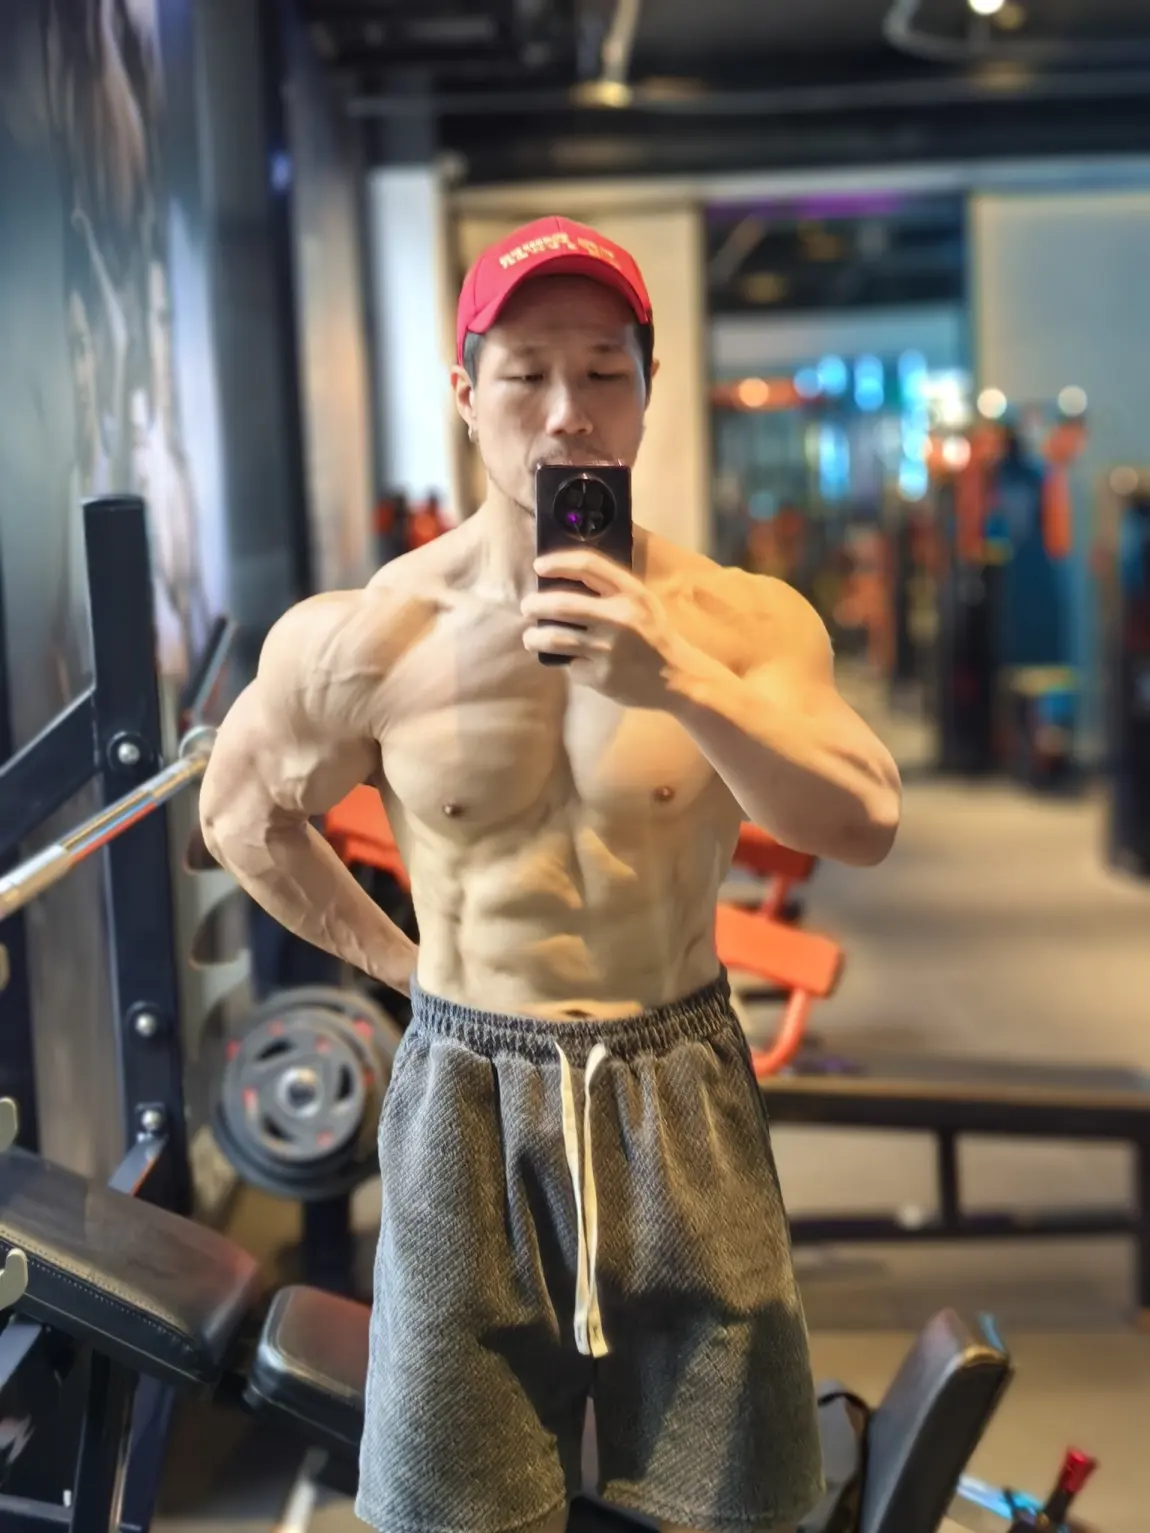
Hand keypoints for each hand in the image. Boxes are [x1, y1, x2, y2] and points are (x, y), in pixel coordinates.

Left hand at [522, 550, 691, 707]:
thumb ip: (611, 588)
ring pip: (554, 638)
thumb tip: (563, 577)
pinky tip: (572, 662)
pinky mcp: (600, 676)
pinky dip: (566, 663)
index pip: (586, 566)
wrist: (676, 676)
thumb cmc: (653, 634)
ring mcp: (607, 649)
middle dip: (534, 604)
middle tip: (528, 607)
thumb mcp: (642, 601)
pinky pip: (570, 666)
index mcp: (630, 593)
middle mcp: (618, 618)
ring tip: (530, 638)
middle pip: (560, 604)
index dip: (557, 563)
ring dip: (534, 637)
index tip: (539, 567)